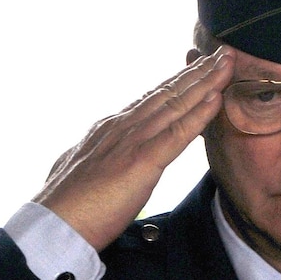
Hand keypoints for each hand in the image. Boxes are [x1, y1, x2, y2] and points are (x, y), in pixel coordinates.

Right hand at [34, 49, 231, 250]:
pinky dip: (199, 113)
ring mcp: (132, 141)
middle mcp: (122, 127)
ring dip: (205, 82)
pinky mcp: (142, 161)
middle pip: (167, 94)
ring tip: (227, 64)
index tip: (195, 69)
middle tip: (222, 55)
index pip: (149, 101)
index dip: (176, 83)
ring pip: (176, 105)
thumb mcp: (79, 171)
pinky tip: (216, 97)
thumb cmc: (65, 207)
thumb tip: (94, 161)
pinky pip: (178, 133)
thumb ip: (95, 160)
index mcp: (109, 130)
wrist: (53, 224)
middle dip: (197, 73)